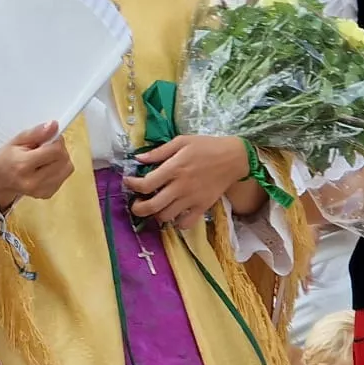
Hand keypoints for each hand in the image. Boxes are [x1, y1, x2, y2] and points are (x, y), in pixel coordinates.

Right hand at [0, 122, 74, 208]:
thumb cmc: (6, 158)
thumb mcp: (16, 140)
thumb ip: (36, 133)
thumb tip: (54, 126)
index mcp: (23, 165)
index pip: (55, 151)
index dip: (56, 140)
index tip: (48, 138)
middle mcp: (34, 181)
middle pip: (64, 160)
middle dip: (59, 149)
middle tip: (46, 147)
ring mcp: (42, 190)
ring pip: (68, 168)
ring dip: (60, 159)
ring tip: (45, 157)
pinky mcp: (47, 194)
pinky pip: (64, 177)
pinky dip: (59, 169)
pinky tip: (45, 167)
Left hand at [126, 135, 248, 227]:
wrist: (234, 158)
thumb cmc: (206, 146)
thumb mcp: (181, 141)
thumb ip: (159, 151)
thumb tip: (138, 158)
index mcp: (174, 168)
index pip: (146, 184)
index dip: (132, 185)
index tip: (129, 181)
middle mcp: (181, 187)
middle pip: (152, 206)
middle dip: (138, 208)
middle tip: (135, 203)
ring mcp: (192, 199)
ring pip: (166, 216)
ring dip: (155, 214)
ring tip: (154, 207)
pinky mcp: (203, 207)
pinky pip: (186, 223)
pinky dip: (176, 223)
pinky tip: (173, 215)